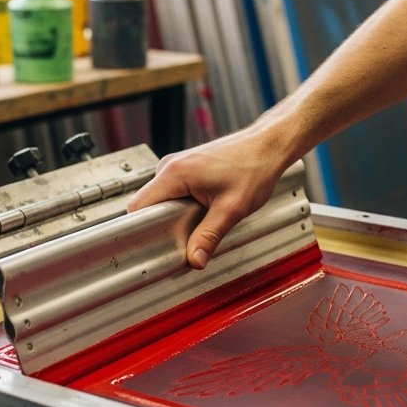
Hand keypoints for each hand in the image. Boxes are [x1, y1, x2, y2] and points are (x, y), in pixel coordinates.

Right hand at [128, 125, 294, 269]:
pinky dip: (183, 206)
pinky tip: (202, 211)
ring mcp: (177, 166)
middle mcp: (170, 166)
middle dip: (162, 225)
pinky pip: (173, 193)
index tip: (156, 245)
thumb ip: (209, 237)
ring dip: (174, 216)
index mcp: (173, 173)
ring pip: (161, 200)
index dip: (143, 229)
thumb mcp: (231, 210)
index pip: (138, 207)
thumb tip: (194, 260)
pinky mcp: (186, 168)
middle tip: (185, 239)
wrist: (268, 146)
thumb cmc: (253, 167)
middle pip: (148, 205)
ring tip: (200, 222)